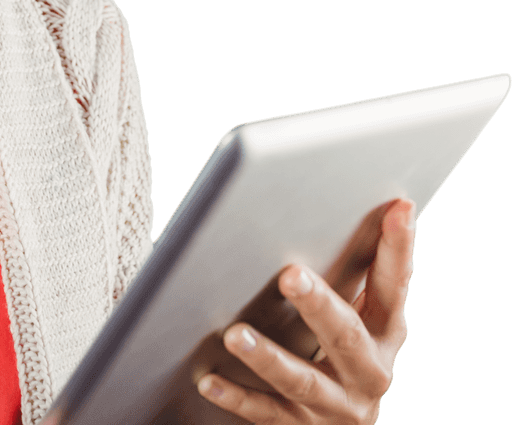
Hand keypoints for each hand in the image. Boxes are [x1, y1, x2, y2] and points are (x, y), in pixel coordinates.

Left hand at [196, 199, 415, 423]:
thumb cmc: (341, 351)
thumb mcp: (359, 317)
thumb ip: (351, 274)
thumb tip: (335, 205)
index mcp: (385, 333)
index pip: (394, 286)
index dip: (398, 249)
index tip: (399, 207)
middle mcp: (370, 373)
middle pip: (346, 336)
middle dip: (319, 305)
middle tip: (290, 274)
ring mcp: (338, 407)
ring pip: (302, 380)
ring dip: (268, 357)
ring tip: (234, 334)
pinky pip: (266, 413)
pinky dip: (236, 396)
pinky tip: (208, 379)